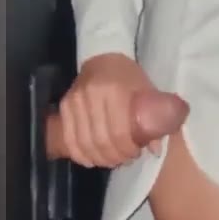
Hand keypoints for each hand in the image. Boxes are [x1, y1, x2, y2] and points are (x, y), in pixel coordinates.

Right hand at [59, 53, 187, 167]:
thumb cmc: (129, 78)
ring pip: (84, 143)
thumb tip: (155, 151)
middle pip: (100, 141)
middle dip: (115, 156)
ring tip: (112, 160)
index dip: (127, 150)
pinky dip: (80, 154)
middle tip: (125, 159)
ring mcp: (74, 101)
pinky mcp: (64, 107)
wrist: (103, 59)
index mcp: (114, 91)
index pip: (118, 133)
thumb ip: (154, 120)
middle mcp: (90, 95)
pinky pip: (69, 139)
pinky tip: (92, 159)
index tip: (136, 152)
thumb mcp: (147, 93)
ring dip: (99, 158)